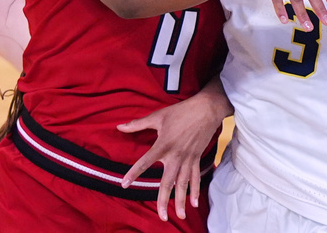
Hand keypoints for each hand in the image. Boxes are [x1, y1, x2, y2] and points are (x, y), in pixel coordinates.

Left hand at [117, 94, 226, 221]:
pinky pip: (196, 177)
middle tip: (161, 217)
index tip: (124, 185)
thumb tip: (120, 126)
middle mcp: (176, 156)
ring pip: (183, 184)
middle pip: (167, 182)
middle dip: (163, 201)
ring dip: (181, 201)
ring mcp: (188, 159)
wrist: (206, 109)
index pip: (145, 162)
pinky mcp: (197, 158)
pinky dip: (195, 190)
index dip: (134, 173)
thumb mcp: (158, 116)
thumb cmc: (181, 111)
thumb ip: (138, 124)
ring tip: (178, 215)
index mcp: (163, 145)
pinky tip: (194, 203)